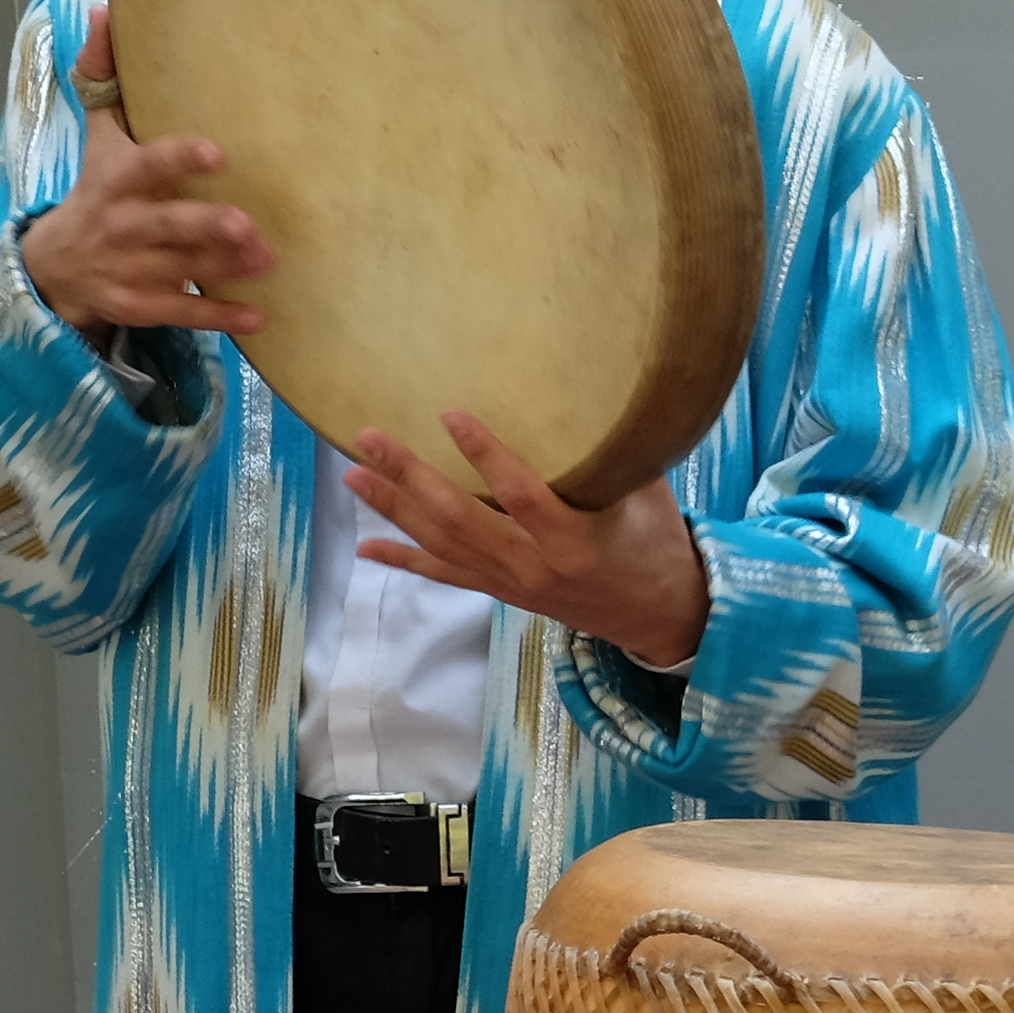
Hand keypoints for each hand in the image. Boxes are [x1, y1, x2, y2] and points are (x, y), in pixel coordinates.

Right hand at [16, 13, 275, 335]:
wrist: (56, 266)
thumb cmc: (99, 189)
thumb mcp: (99, 136)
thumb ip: (105, 78)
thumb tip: (107, 9)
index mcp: (118, 180)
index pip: (148, 165)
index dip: (180, 158)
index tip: (219, 151)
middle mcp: (124, 225)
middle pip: (165, 224)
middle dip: (204, 225)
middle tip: (247, 223)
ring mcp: (131, 268)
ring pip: (180, 269)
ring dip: (224, 267)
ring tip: (268, 259)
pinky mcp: (141, 304)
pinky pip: (182, 312)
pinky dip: (219, 316)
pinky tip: (259, 314)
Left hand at [349, 415, 710, 663]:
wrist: (660, 615)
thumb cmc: (659, 545)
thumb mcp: (650, 496)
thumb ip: (613, 457)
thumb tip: (584, 397)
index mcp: (577, 543)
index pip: (522, 495)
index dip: (485, 455)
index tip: (450, 414)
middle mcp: (535, 566)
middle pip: (459, 519)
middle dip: (410, 477)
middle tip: (370, 438)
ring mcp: (513, 582)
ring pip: (442, 544)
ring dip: (394, 509)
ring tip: (353, 474)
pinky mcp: (502, 591)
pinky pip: (446, 575)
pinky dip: (404, 561)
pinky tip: (366, 548)